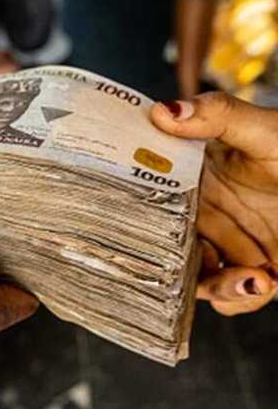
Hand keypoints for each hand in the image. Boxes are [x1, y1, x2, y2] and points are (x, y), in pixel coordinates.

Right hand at [151, 93, 277, 314]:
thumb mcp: (266, 129)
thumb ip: (218, 115)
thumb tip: (163, 111)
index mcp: (195, 179)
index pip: (151, 204)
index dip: (142, 223)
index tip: (154, 233)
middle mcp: (207, 214)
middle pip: (171, 250)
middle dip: (181, 267)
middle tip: (208, 264)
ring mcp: (233, 243)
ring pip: (200, 279)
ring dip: (219, 288)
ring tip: (255, 279)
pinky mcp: (258, 268)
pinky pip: (234, 295)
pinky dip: (240, 297)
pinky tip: (262, 281)